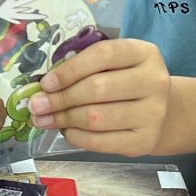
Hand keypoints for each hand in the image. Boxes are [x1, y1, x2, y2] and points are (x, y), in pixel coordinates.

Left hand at [29, 38, 172, 156]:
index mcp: (143, 53)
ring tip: (45, 119)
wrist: (159, 112)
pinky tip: (66, 131)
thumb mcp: (112, 66)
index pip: (103, 55)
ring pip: (96, 117)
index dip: (70, 69)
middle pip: (97, 88)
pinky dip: (77, 137)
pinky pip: (101, 141)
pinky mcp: (146, 141)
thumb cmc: (125, 83)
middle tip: (37, 105)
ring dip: (64, 119)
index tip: (46, 83)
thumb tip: (42, 88)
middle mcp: (154, 81)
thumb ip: (83, 68)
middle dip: (60, 98)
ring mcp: (154, 113)